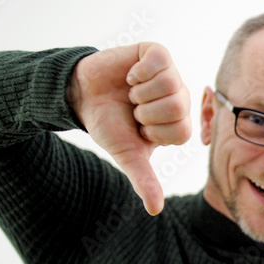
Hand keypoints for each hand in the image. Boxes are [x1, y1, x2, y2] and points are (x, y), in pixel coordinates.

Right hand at [67, 41, 191, 214]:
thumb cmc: (109, 126)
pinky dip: (138, 71)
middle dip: (145, 111)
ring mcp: (170, 74)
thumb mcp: (127, 155)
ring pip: (169, 83)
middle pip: (177, 107)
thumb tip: (155, 210)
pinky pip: (159, 59)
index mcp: (178, 123)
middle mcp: (179, 97)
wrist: (82, 96)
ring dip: (139, 91)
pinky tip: (130, 76)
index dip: (153, 131)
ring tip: (130, 93)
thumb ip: (144, 180)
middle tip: (134, 109)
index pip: (181, 130)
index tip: (140, 128)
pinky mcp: (156, 53)